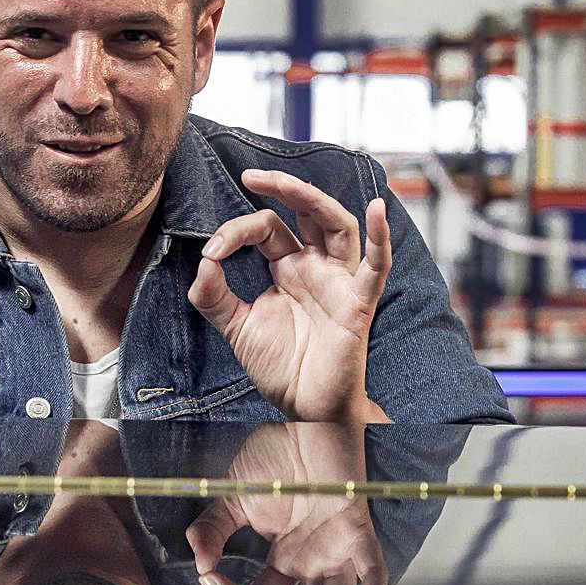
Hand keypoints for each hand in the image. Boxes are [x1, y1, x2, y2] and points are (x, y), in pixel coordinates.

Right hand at [186, 422, 385, 584]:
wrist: (309, 418)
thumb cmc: (276, 456)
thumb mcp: (233, 496)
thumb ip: (213, 528)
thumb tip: (196, 562)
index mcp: (286, 559)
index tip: (207, 577)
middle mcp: (314, 564)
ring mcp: (337, 551)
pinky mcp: (357, 531)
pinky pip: (374, 573)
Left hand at [188, 169, 390, 422]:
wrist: (306, 409)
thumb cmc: (280, 368)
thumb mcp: (236, 328)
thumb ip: (214, 296)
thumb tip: (203, 261)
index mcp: (288, 268)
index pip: (266, 229)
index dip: (235, 232)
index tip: (211, 252)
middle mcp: (316, 267)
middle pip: (306, 212)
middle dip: (281, 189)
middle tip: (249, 175)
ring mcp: (339, 282)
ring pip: (338, 225)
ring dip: (313, 199)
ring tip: (285, 182)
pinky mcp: (358, 303)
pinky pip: (377, 266)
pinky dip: (382, 237)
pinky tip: (377, 209)